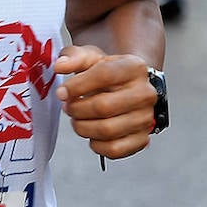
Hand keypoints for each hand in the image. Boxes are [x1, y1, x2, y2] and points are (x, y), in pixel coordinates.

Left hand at [55, 45, 156, 161]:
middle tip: (68, 107)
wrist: (126, 89)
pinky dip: (96, 145)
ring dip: (83, 128)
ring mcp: (146, 118)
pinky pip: (114, 149)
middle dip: (77, 110)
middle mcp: (145, 93)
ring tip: (77, 119)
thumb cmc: (106, 73)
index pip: (104, 75)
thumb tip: (60, 66)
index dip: (77, 86)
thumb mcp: (91, 58)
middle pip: (104, 107)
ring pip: (107, 130)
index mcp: (134, 67)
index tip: (62, 93)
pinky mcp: (142, 139)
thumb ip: (73, 57)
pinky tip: (91, 134)